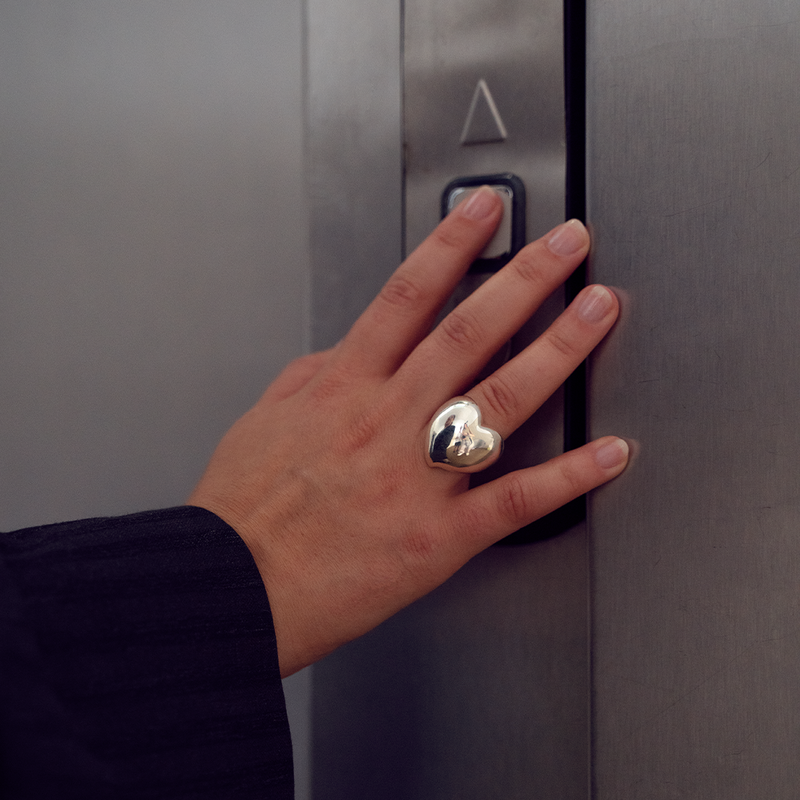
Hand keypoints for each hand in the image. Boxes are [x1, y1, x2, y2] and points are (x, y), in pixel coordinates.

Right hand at [188, 187, 626, 676]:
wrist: (233, 589)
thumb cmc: (242, 511)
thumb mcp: (265, 419)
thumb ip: (314, 375)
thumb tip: (348, 349)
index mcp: (343, 387)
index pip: (408, 296)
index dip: (451, 244)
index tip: (484, 211)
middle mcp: (387, 420)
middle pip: (469, 331)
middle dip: (525, 278)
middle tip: (568, 244)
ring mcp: (418, 475)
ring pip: (502, 398)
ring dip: (559, 349)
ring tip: (598, 310)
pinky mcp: (440, 535)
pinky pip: (516, 499)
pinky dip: (569, 475)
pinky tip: (609, 451)